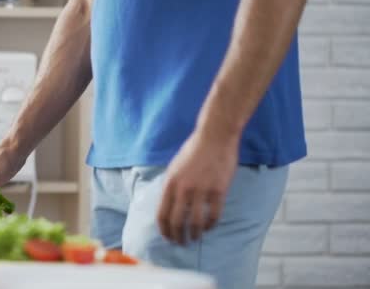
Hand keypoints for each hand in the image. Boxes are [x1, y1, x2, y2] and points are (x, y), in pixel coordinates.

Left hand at [157, 129, 238, 244]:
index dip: (164, 230)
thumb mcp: (174, 167)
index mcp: (170, 183)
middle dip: (177, 236)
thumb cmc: (194, 150)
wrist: (214, 137)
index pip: (162, 214)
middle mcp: (183, 189)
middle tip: (181, 243)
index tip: (168, 237)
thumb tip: (169, 205)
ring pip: (195, 223)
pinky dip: (210, 225)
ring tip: (195, 238)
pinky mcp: (218, 190)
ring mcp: (201, 190)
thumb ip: (171, 186)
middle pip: (176, 222)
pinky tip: (208, 227)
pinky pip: (213, 215)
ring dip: (194, 235)